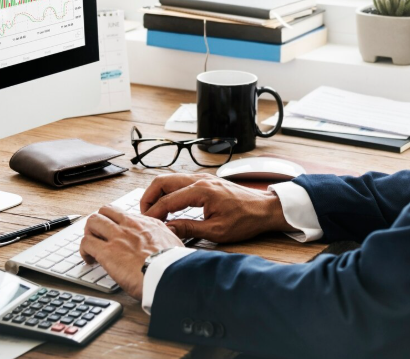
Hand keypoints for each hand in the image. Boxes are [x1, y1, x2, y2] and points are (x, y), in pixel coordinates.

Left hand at [79, 206, 183, 300]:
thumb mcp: (174, 243)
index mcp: (147, 223)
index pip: (124, 214)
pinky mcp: (107, 252)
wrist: (170, 275)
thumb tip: (165, 242)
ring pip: (93, 222)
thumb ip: (165, 238)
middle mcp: (130, 225)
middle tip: (99, 236)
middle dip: (99, 223)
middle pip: (105, 211)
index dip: (116, 223)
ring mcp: (117, 236)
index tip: (115, 233)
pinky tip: (89, 260)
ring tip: (91, 247)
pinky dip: (84, 250)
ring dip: (89, 234)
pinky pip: (86, 242)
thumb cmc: (173, 265)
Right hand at [141, 173, 295, 242]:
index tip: (146, 224)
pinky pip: (180, 182)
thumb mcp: (216, 231)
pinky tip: (169, 206)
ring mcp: (202, 178)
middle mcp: (200, 180)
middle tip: (144, 215)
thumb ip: (189, 229)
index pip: (167, 200)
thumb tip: (168, 230)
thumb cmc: (245, 220)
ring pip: (170, 179)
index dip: (153, 213)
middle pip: (162, 181)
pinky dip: (169, 192)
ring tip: (154, 212)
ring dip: (158, 193)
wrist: (265, 209)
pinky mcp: (205, 181)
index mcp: (201, 191)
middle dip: (149, 197)